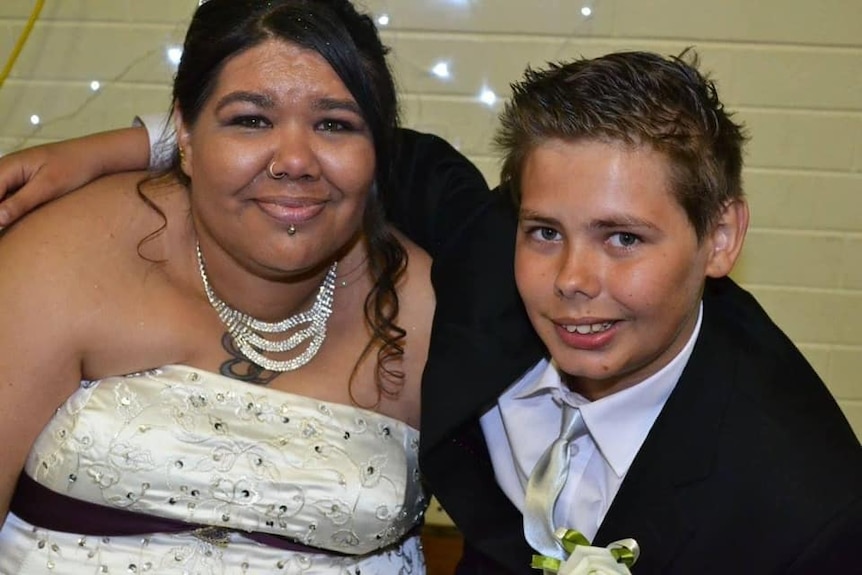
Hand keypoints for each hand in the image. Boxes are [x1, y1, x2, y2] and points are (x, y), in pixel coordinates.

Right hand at [0, 127, 150, 226]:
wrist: (94, 156)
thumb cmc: (74, 167)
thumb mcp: (48, 187)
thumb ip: (21, 202)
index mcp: (8, 166)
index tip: (3, 226)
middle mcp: (6, 169)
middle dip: (0, 212)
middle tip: (9, 227)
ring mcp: (14, 175)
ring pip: (1, 197)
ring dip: (5, 211)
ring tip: (13, 229)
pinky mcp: (24, 182)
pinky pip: (10, 197)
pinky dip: (12, 209)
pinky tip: (19, 221)